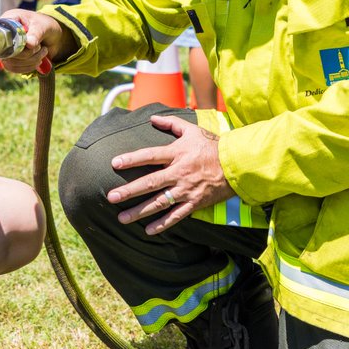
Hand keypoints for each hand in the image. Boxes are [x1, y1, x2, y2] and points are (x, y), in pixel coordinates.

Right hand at [0, 10, 65, 72]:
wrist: (52, 36)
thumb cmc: (45, 25)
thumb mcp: (43, 26)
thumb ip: (36, 33)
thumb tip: (29, 44)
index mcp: (8, 20)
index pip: (1, 33)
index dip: (13, 42)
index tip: (29, 45)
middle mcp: (3, 35)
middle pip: (6, 51)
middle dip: (27, 53)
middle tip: (40, 47)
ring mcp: (5, 48)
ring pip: (10, 62)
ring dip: (30, 61)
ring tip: (42, 52)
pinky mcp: (9, 59)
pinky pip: (13, 68)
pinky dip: (27, 67)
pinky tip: (38, 61)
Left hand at [106, 115, 235, 233]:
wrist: (237, 165)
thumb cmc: (212, 146)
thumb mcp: (192, 130)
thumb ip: (171, 123)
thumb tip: (152, 118)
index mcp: (177, 154)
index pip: (150, 156)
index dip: (132, 159)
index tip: (114, 163)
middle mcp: (179, 173)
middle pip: (150, 183)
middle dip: (130, 190)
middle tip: (111, 197)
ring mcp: (186, 190)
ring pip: (160, 203)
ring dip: (140, 211)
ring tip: (122, 218)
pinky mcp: (195, 203)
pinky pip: (176, 216)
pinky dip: (163, 224)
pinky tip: (148, 230)